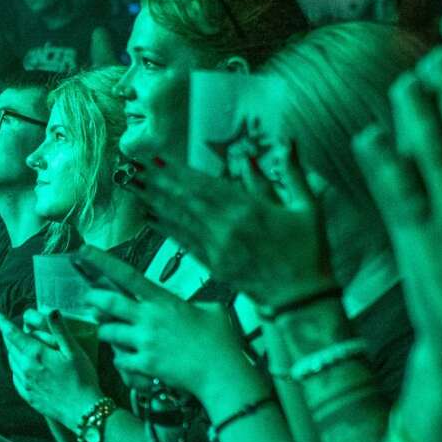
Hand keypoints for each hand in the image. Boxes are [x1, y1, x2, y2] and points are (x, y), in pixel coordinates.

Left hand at [0, 309, 102, 427]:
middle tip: (8, 328)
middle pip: (10, 348)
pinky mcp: (28, 396)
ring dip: (11, 351)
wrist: (83, 411)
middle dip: (8, 336)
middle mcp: (26, 368)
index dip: (4, 323)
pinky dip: (15, 367)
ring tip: (15, 345)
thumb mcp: (74, 351)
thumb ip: (60, 330)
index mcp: (36, 355)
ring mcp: (25, 384)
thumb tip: (51, 310)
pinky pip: (15, 377)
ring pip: (11, 362)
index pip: (13, 335)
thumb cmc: (82, 379)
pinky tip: (21, 367)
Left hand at [78, 255, 257, 410]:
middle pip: (108, 303)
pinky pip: (120, 360)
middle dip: (93, 300)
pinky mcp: (145, 364)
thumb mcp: (212, 311)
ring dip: (106, 332)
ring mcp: (145, 341)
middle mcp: (149, 318)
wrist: (222, 373)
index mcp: (164, 301)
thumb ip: (195, 303)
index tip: (84, 250)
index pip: (128, 275)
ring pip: (108, 333)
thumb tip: (192, 304)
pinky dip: (121, 360)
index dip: (102, 261)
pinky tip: (128, 361)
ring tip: (110, 333)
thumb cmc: (222, 341)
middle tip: (89, 299)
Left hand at [124, 145, 333, 305]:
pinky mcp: (212, 266)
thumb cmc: (308, 250)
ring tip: (133, 185)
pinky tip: (150, 215)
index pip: (205, 185)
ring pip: (180, 220)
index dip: (179, 171)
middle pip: (185, 200)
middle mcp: (226, 228)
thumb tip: (287, 142)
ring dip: (154, 201)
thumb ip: (291, 173)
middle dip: (158, 182)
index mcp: (249, 210)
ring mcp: (216, 249)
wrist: (301, 299)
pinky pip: (184, 242)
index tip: (157, 157)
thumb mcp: (307, 207)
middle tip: (133, 167)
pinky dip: (166, 227)